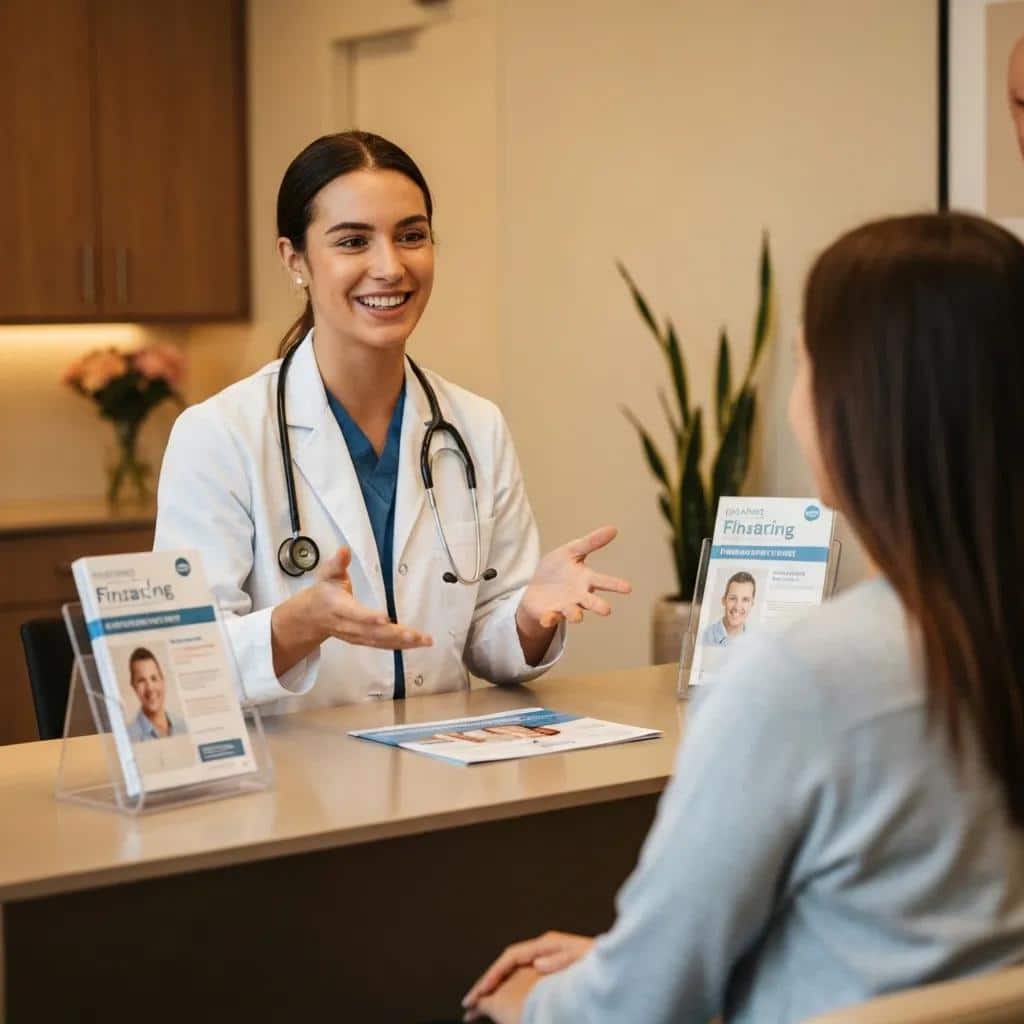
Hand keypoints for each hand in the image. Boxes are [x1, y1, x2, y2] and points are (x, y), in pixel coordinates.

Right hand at [271, 546, 431, 675]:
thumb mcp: (327, 574)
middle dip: (395, 634)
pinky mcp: (364, 641)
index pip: (354, 613)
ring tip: (424, 640)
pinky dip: (401, 646)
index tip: (384, 619)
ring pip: (381, 641)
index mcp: (339, 607)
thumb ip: (337, 563)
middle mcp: (348, 625)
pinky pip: (383, 645)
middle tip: (416, 635)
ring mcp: (357, 636)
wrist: (312, 617)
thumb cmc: (323, 593)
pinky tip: (417, 644)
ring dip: (404, 642)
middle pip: (372, 632)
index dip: (368, 617)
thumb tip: (345, 550)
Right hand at [463, 932, 593, 1013]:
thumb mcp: (582, 958)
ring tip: (478, 1006)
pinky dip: (508, 990)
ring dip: (494, 988)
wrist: (619, 963)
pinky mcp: (552, 971)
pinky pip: (522, 980)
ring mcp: (547, 959)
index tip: (479, 993)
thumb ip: (559, 960)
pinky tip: (502, 1004)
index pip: (510, 958)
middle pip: (507, 966)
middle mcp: (543, 950)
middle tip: (468, 1003)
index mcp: (547, 944)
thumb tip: (537, 964)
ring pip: (512, 974)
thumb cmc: (603, 962)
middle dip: (486, 983)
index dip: (492, 974)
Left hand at [517, 526, 631, 647]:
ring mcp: (564, 606)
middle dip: (598, 606)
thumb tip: (614, 528)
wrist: (535, 588)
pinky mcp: (548, 614)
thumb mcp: (572, 551)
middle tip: (607, 610)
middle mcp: (579, 596)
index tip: (628, 588)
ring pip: (573, 613)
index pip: (604, 581)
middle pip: (592, 602)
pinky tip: (548, 619)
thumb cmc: (558, 569)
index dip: (616, 585)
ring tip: (577, 615)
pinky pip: (550, 618)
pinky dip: (549, 619)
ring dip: (575, 614)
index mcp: (586, 580)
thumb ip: (591, 542)